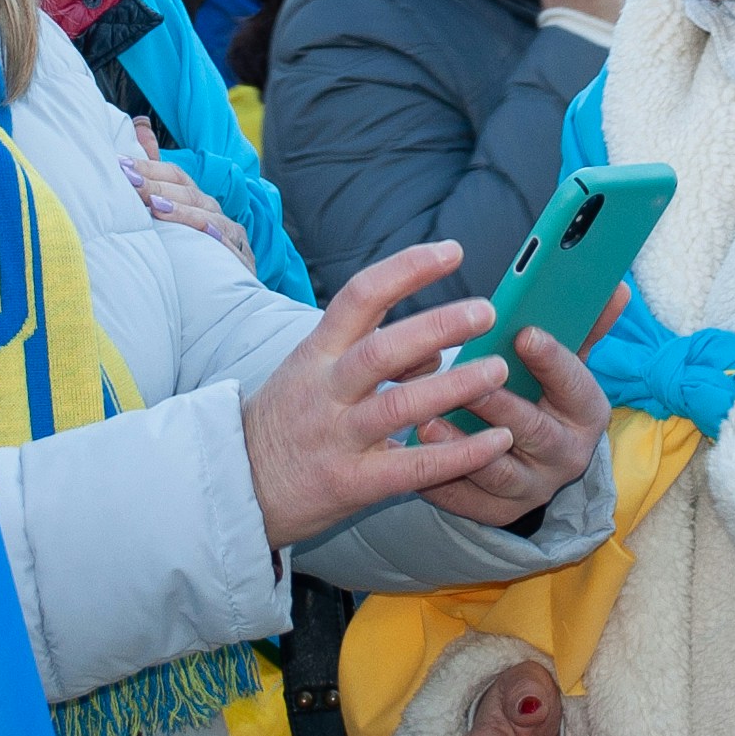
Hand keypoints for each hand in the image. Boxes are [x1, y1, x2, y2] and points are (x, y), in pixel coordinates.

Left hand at [125, 118, 256, 272]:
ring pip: (207, 215)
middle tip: (128, 180)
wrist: (223, 301)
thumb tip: (140, 123)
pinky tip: (201, 233)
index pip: (175, 175)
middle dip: (157, 185)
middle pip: (187, 192)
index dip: (149, 167)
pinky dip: (213, 237)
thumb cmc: (190, 254)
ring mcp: (230, 235)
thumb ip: (155, 173)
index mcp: (197, 200)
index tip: (119, 164)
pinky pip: (228, 245)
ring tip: (154, 205)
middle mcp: (214, 213)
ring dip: (181, 210)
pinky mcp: (241, 260)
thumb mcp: (168, 213)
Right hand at [241, 242, 527, 546]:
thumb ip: (370, 353)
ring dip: (456, 386)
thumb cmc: (285, 422)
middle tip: (487, 311)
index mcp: (316, 354)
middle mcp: (326, 391)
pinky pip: (414, 467)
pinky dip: (461, 453)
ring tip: (499, 370)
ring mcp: (337, 438)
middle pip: (384, 349)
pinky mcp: (351, 483)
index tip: (452, 251)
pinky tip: (498, 439)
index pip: (360, 297)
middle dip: (439, 326)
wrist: (235, 485)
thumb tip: (438, 347)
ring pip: (401, 407)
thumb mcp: (311, 372)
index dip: (406, 269)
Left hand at [415, 284, 624, 526]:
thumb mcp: (566, 365)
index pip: (575, 384)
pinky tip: (414, 457)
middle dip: (498, 404)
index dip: (552, 359)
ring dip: (461, 447)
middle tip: (463, 380)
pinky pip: (467, 500)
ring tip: (427, 420)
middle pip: (533, 430)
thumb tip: (617, 288)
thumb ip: (584, 325)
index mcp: (586, 411)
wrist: (534, 465)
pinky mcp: (497, 512)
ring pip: (497, 471)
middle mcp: (566, 455)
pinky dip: (441, 481)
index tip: (524, 333)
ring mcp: (532, 488)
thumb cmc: (542, 396)